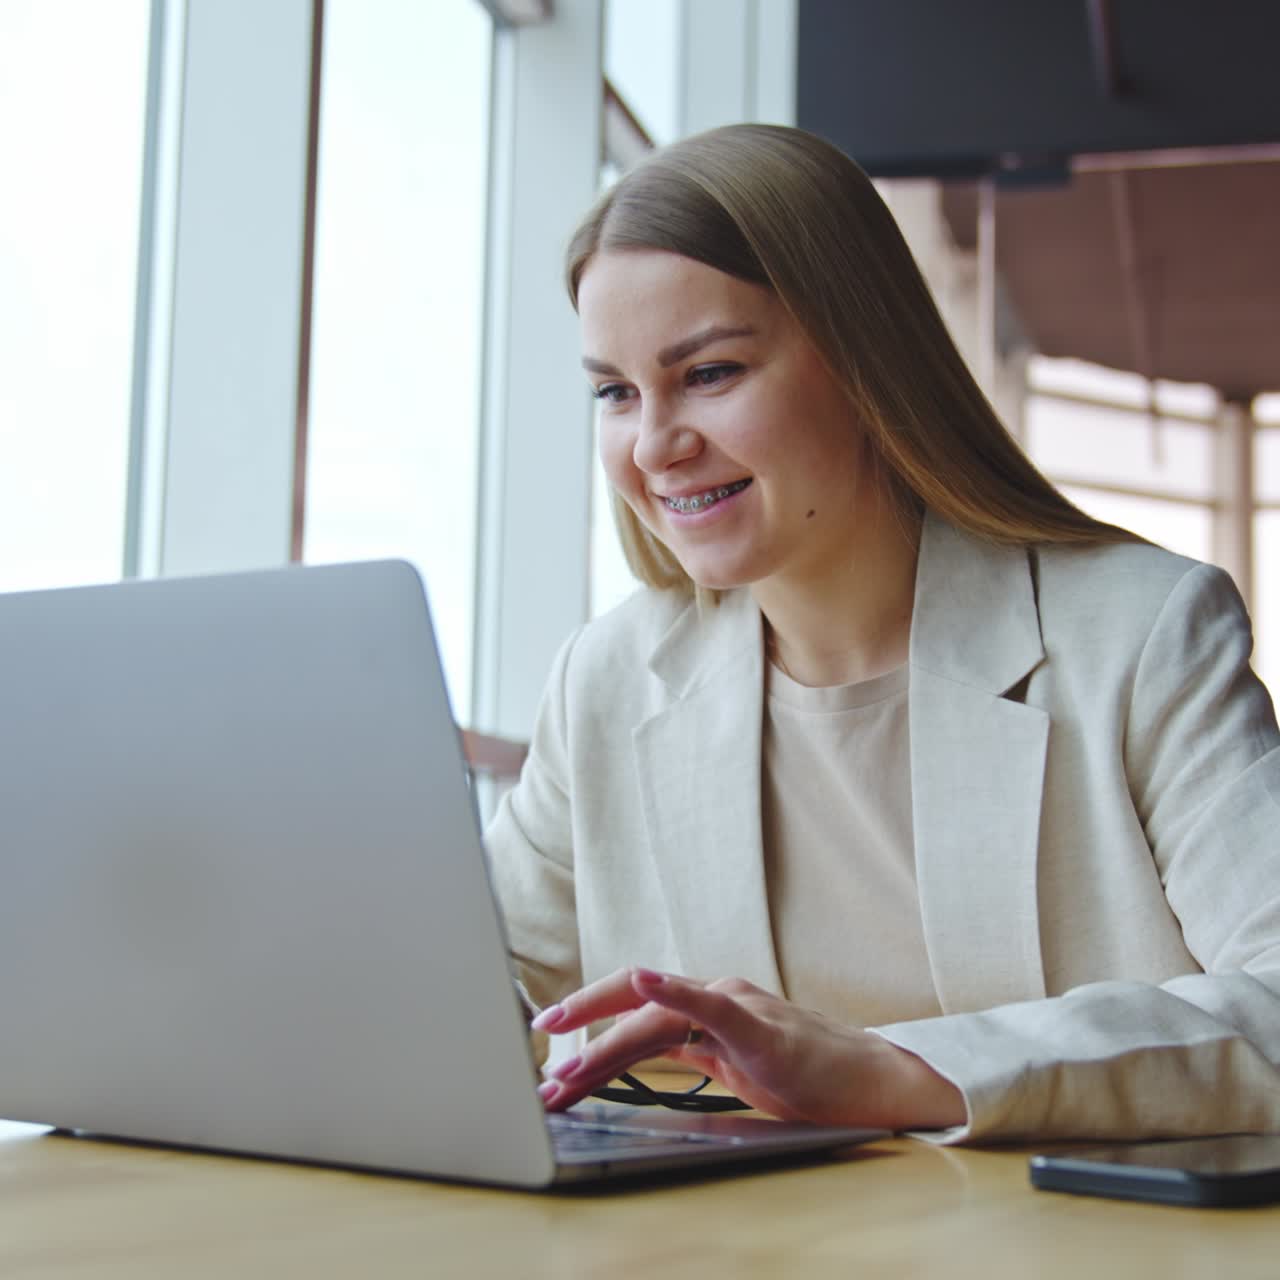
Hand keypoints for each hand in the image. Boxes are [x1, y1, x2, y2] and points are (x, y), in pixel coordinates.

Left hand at [531, 967, 965, 1129]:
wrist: (874, 1083)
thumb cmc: (808, 1076)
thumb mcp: (734, 1066)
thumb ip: (689, 1052)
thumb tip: (634, 1057)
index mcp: (708, 1007)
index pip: (635, 1011)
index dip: (589, 1023)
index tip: (549, 1051)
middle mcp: (716, 996)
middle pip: (632, 1009)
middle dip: (580, 1035)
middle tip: (539, 1068)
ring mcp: (739, 1007)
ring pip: (656, 1018)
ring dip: (603, 1048)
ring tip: (564, 1076)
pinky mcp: (761, 1029)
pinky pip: (711, 1005)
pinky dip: (673, 992)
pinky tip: (643, 984)